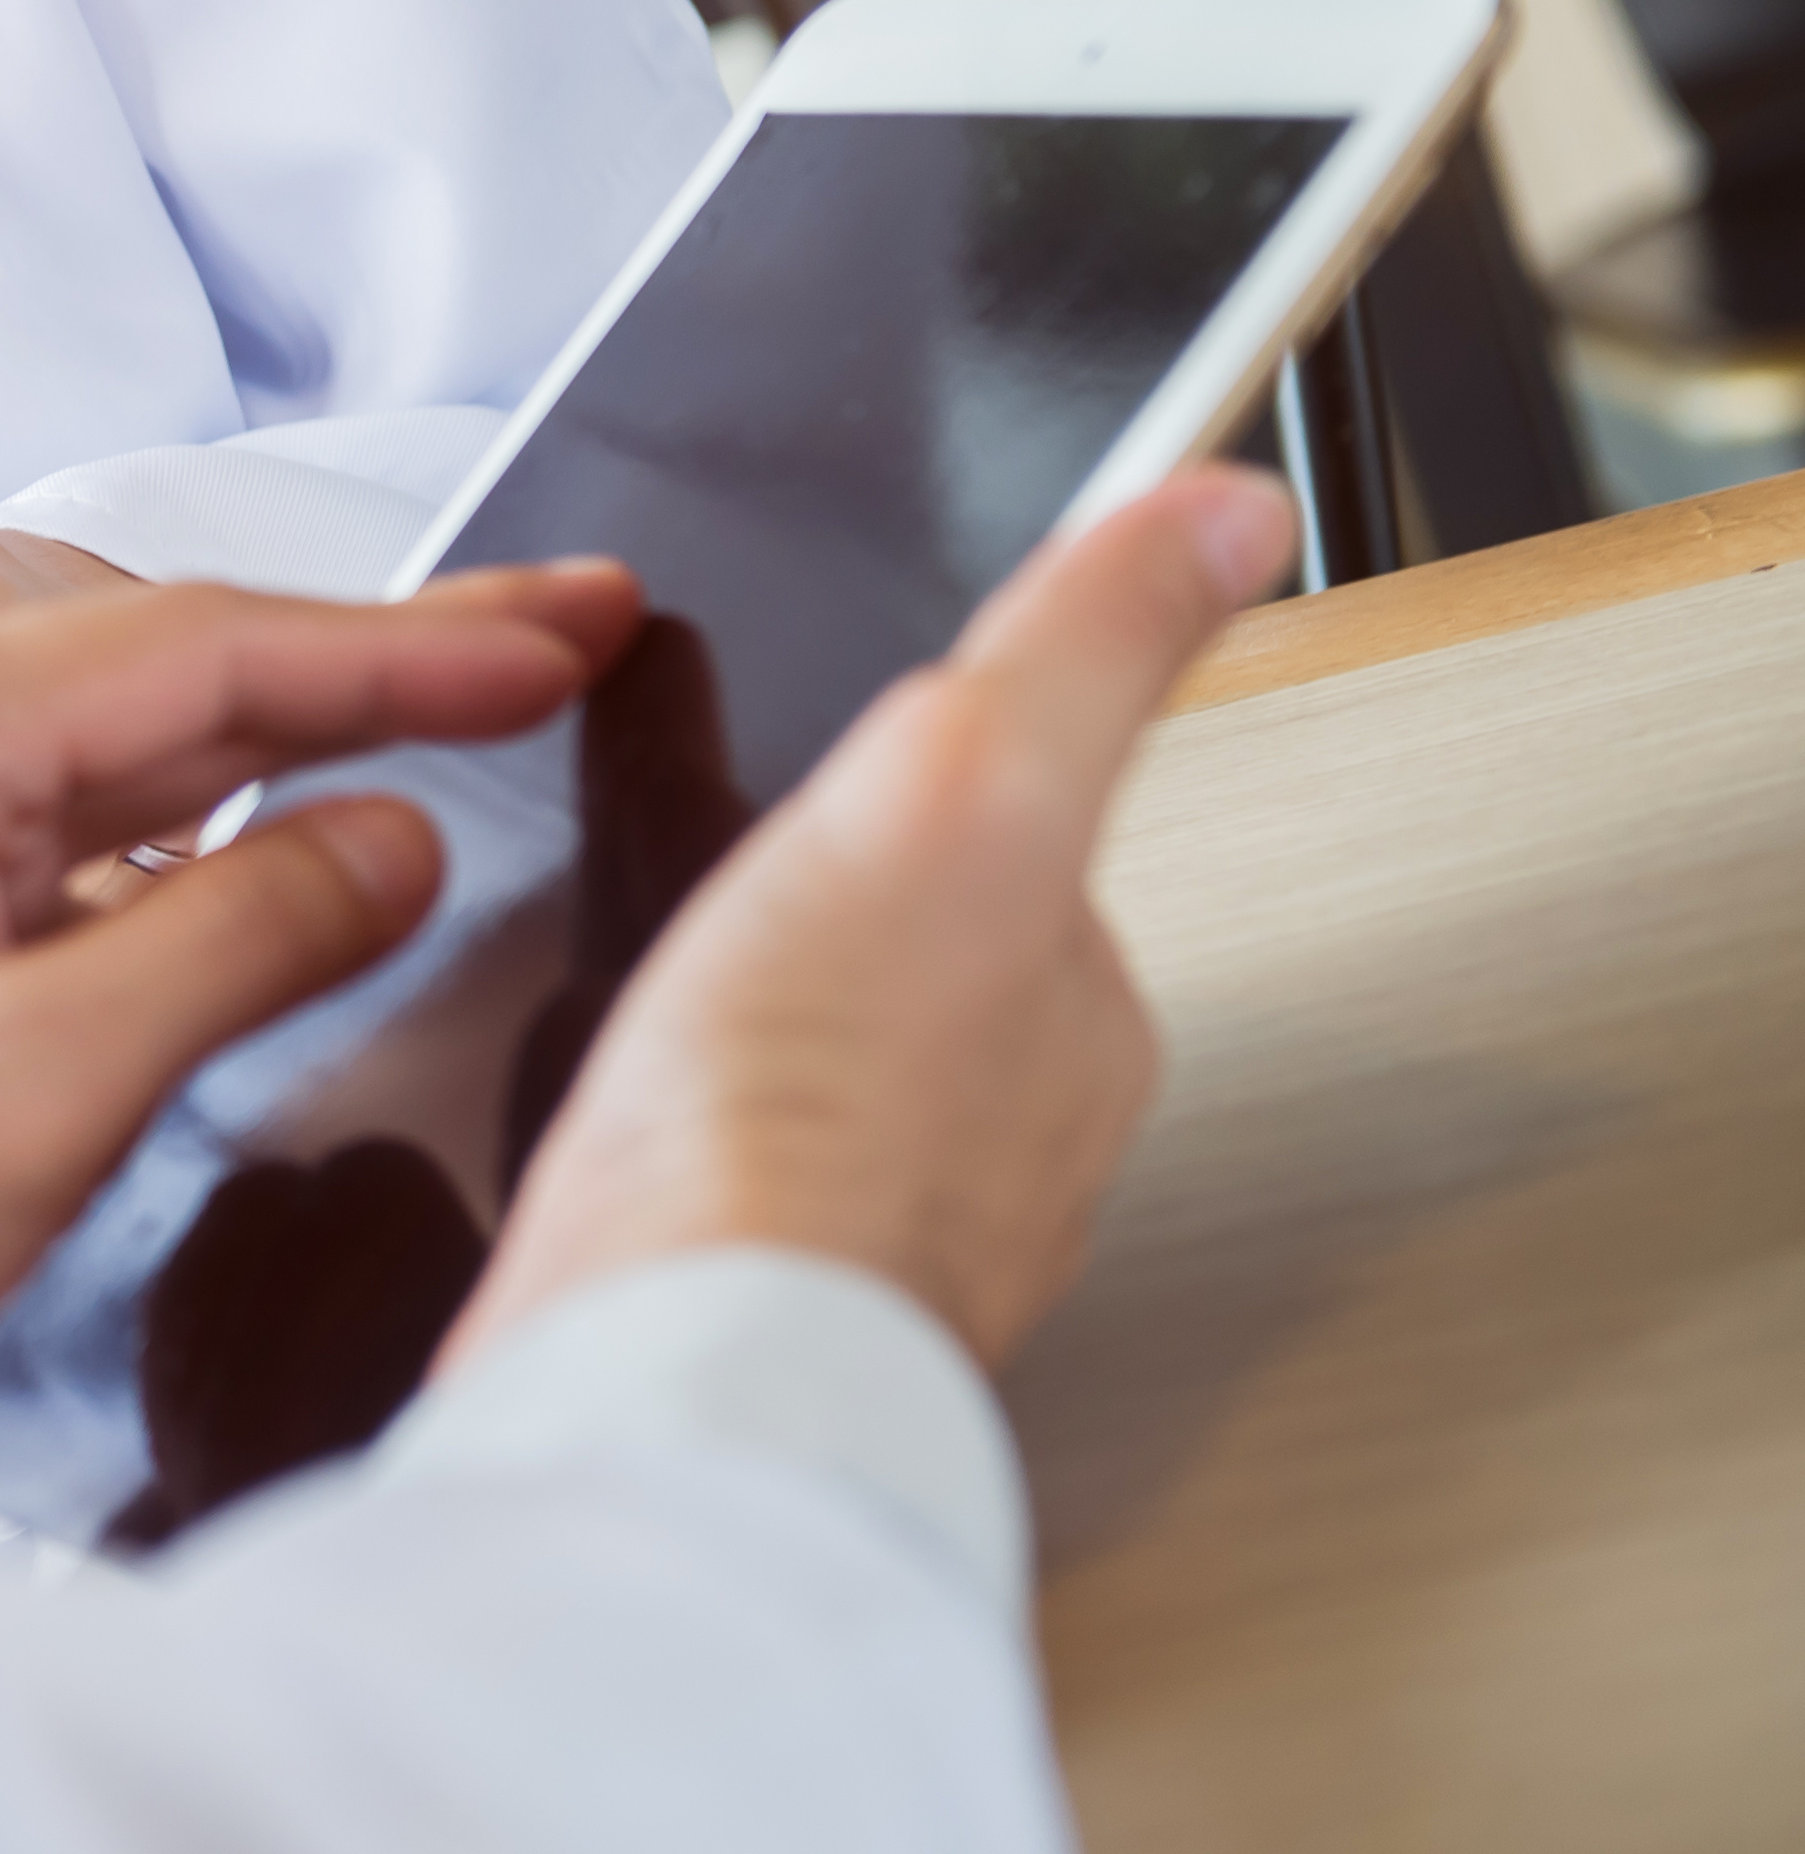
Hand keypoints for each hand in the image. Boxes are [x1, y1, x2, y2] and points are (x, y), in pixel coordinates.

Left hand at [0, 562, 643, 1528]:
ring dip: (170, 709)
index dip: (420, 649)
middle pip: (128, 630)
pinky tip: (101, 857)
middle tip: (518, 678)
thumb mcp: (41, 1088)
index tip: (581, 631)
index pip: (214, 643)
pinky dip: (64, 776)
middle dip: (321, 666)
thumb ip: (239, 938)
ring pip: (28, 661)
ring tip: (309, 777)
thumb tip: (391, 840)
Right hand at [447, 468, 1290, 1379]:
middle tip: (719, 881)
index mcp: (1075, 1011)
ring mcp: (888, 1230)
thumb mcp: (960, 787)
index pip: (1020, 845)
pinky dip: (690, 1145)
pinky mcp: (758, 1297)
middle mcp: (1012, 1139)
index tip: (827, 771)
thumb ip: (1083, 644)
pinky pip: (737, 1182)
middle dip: (827, 918)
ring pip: (832, 1085)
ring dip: (753, 1040)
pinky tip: (628, 1136)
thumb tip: (1224, 505)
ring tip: (657, 1008)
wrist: (666, 1347)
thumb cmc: (801, 1098)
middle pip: (922, 967)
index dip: (911, 781)